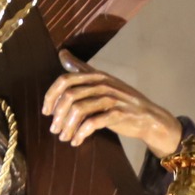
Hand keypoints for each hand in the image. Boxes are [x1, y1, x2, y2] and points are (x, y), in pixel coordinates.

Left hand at [44, 52, 183, 155]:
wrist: (148, 117)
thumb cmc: (121, 100)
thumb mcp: (101, 81)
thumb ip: (81, 69)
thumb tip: (62, 53)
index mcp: (96, 76)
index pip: (66, 80)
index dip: (51, 96)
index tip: (46, 111)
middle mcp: (103, 84)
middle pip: (70, 96)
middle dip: (58, 114)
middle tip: (54, 129)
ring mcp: (112, 98)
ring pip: (79, 110)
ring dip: (68, 126)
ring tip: (64, 137)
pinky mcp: (119, 114)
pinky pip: (94, 123)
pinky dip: (81, 133)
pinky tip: (77, 141)